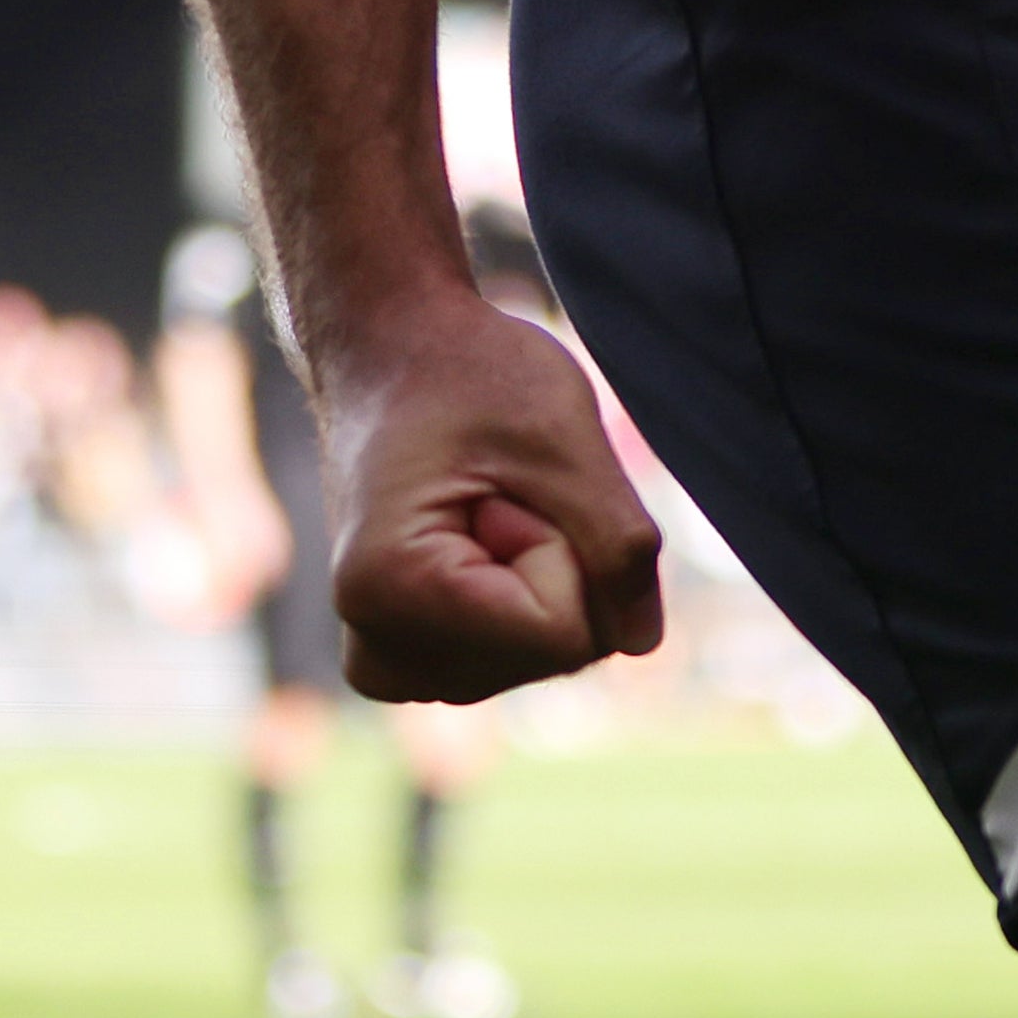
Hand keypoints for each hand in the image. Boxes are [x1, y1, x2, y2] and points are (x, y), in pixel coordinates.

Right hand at [311, 292, 665, 697]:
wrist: (389, 353)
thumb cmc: (468, 373)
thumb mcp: (562, 437)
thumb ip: (618, 542)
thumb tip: (643, 642)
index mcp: (391, 594)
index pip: (562, 636)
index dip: (565, 545)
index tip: (506, 482)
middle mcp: (374, 651)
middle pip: (550, 655)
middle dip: (554, 563)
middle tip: (492, 487)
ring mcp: (386, 665)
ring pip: (538, 658)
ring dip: (537, 575)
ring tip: (480, 505)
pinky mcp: (403, 661)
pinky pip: (511, 657)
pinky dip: (519, 598)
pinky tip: (476, 538)